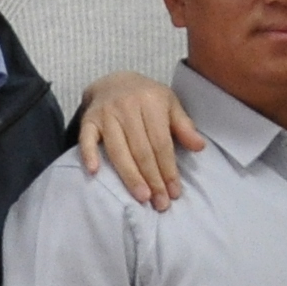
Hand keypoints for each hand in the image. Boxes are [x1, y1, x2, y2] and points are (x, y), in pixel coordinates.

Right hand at [76, 74, 202, 208]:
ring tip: (141, 197)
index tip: (174, 193)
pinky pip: (86, 139)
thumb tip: (200, 147)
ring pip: (118, 150)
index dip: (168, 169)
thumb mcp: (169, 104)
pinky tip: (94, 172)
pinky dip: (89, 155)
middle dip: (152, 179)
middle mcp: (127, 107)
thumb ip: (183, 126)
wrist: (114, 81)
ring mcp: (106, 114)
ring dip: (130, 176)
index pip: (161, 143)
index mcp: (151, 102)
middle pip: (142, 150)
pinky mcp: (88, 120)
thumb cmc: (147, 97)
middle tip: (160, 203)